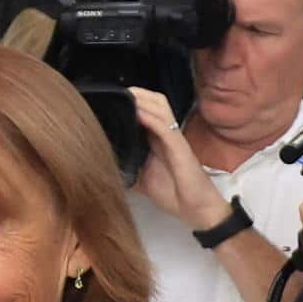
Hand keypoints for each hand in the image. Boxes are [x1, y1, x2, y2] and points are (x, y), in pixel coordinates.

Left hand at [127, 88, 227, 232]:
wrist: (196, 209)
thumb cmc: (174, 193)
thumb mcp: (143, 179)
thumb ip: (129, 169)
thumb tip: (106, 166)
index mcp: (159, 139)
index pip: (148, 110)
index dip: (133, 100)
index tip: (113, 98)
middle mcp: (168, 134)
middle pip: (156, 101)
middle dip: (137, 93)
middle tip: (118, 92)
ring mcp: (174, 138)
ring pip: (161, 108)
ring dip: (142, 100)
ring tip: (126, 95)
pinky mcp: (180, 147)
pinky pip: (164, 126)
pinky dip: (150, 117)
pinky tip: (137, 113)